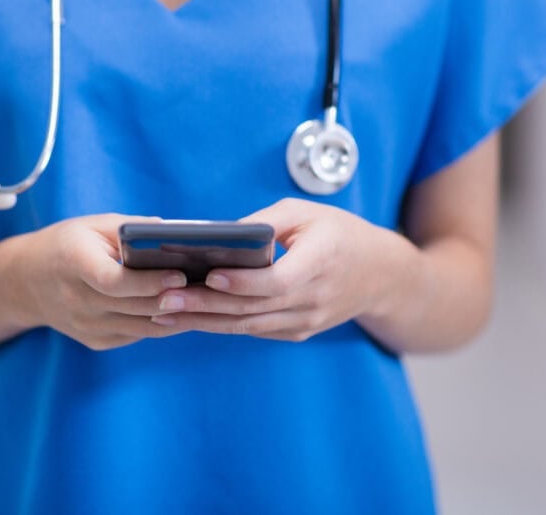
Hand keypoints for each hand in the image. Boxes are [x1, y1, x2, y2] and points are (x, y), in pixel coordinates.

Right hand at [7, 214, 190, 349]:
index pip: (113, 281)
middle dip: (174, 299)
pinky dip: (161, 324)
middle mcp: (76, 300)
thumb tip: (178, 234)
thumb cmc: (68, 244)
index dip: (149, 282)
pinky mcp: (94, 341)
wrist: (26, 281)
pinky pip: (136, 335)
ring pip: (141, 327)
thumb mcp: (94, 225)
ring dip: (176, 316)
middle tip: (208, 290)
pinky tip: (184, 311)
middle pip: (134, 307)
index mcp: (73, 263)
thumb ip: (133, 229)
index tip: (180, 274)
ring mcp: (84, 326)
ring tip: (205, 302)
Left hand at [150, 199, 420, 341]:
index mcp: (320, 263)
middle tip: (163, 301)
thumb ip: (265, 222)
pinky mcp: (298, 332)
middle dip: (204, 307)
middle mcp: (314, 300)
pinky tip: (190, 319)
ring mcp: (307, 322)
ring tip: (164, 314)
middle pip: (253, 309)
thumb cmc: (340, 233)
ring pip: (248, 326)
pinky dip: (222, 324)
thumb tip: (220, 234)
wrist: (382, 275)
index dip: (242, 283)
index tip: (209, 277)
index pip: (277, 282)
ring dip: (204, 322)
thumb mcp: (307, 213)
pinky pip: (256, 329)